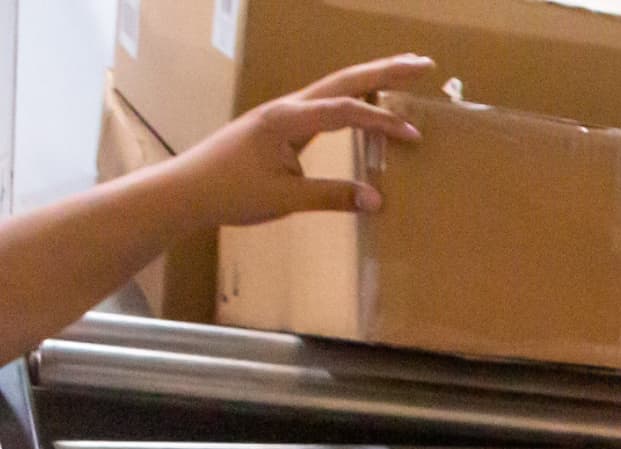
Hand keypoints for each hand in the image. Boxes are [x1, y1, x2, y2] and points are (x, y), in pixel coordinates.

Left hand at [158, 54, 433, 226]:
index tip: (413, 135)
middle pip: (344, 81)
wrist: (184, 191)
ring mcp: (282, 114)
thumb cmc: (229, 192)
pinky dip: (353, 98)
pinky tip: (365, 104)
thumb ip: (332, 197)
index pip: (345, 111)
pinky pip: (324, 103)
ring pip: (334, 87)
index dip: (382, 121)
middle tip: (424, 64)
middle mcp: (287, 108)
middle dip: (385, 72)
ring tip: (404, 72)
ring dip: (370, 80)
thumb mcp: (284, 198)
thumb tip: (378, 201)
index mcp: (287, 120)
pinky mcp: (279, 125)